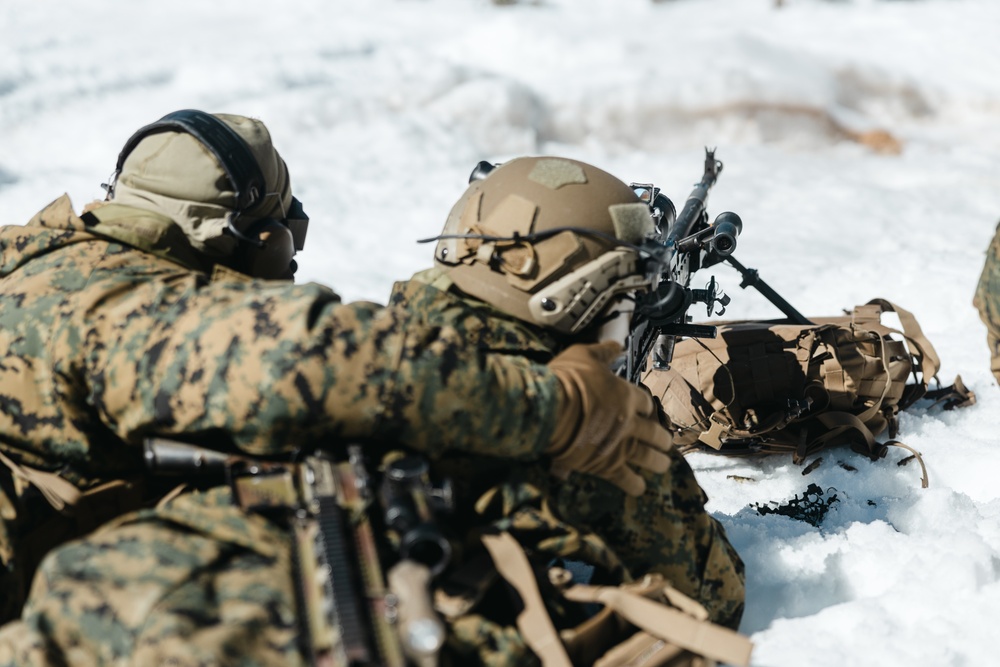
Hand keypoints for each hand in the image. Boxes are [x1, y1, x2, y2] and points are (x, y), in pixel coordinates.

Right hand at [546, 341, 672, 495]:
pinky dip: (634, 485)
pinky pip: (626, 479)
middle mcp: (629, 422)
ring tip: (664, 465)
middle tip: (666, 442)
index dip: (645, 405)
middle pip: (654, 432)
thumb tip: (616, 344)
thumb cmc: (566, 379)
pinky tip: (639, 488)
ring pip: (648, 457)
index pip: (644, 402)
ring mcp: (620, 445)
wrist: (551, 409)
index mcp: (626, 396)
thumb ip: (603, 352)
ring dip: (658, 462)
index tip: (645, 408)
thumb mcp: (584, 354)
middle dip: (661, 438)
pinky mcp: (606, 465)